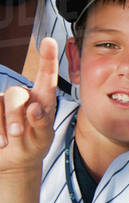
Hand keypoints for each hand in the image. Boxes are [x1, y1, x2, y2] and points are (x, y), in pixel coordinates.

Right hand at [0, 37, 57, 167]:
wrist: (13, 161)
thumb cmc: (32, 146)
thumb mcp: (42, 139)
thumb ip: (41, 124)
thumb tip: (34, 108)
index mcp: (42, 99)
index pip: (46, 76)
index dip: (48, 58)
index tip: (50, 41)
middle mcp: (22, 96)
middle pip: (15, 94)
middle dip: (15, 116)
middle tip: (17, 135)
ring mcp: (2, 102)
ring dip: (2, 126)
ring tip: (7, 142)